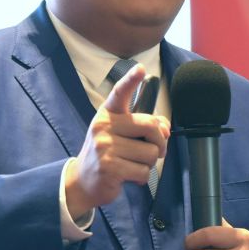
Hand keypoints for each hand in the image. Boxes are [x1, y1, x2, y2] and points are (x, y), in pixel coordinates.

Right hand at [65, 63, 170, 219]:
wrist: (83, 181)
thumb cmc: (108, 153)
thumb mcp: (121, 134)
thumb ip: (144, 126)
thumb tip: (165, 128)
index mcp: (108, 114)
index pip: (120, 93)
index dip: (131, 80)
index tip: (140, 68)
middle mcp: (104, 126)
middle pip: (150, 126)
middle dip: (160, 142)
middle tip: (155, 150)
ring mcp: (105, 146)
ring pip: (150, 152)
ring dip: (149, 163)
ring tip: (134, 164)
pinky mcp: (109, 167)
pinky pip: (143, 171)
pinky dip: (142, 177)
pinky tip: (130, 176)